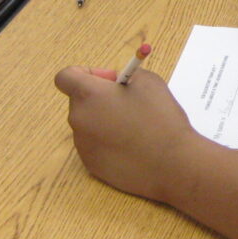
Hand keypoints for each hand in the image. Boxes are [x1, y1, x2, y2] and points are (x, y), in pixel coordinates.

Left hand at [55, 65, 199, 200]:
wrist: (172, 163)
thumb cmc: (161, 118)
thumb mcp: (149, 81)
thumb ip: (126, 75)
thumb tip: (116, 83)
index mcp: (88, 95)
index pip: (65, 77)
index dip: (87, 74)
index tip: (111, 82)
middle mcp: (78, 119)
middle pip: (80, 101)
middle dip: (101, 98)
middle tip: (129, 104)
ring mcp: (83, 145)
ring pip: (88, 124)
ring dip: (105, 120)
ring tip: (135, 129)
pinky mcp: (91, 164)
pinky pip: (95, 145)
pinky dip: (109, 142)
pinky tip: (132, 147)